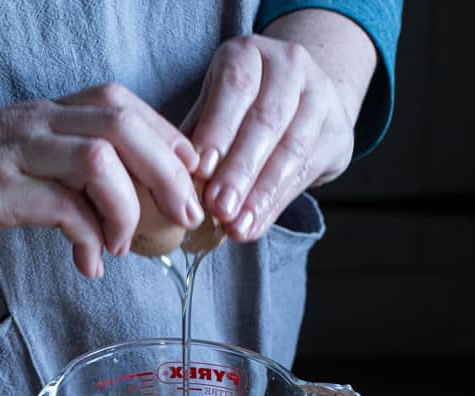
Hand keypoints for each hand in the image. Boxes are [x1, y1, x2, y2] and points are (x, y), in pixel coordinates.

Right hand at [0, 84, 201, 277]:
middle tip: (186, 215)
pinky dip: (86, 239)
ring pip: (97, 159)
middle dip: (169, 171)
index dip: (168, 138)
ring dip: (128, 206)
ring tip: (126, 245)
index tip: (190, 178)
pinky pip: (57, 207)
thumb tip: (118, 212)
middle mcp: (38, 124)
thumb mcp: (23, 161)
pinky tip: (90, 265)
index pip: (125, 107)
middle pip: (123, 125)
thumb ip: (67, 174)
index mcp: (49, 115)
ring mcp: (15, 154)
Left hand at [182, 33, 355, 240]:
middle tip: (218, 208)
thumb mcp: (213, 110)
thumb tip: (171, 186)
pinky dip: (275, 204)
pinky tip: (254, 226)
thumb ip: (195, 142)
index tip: (202, 169)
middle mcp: (289, 66)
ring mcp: (320, 97)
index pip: (236, 87)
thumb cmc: (239, 110)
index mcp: (249, 54)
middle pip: (265, 122)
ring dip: (260, 195)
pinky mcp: (337, 131)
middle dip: (239, 171)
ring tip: (236, 227)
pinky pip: (305, 172)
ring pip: (291, 150)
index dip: (218, 129)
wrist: (302, 100)